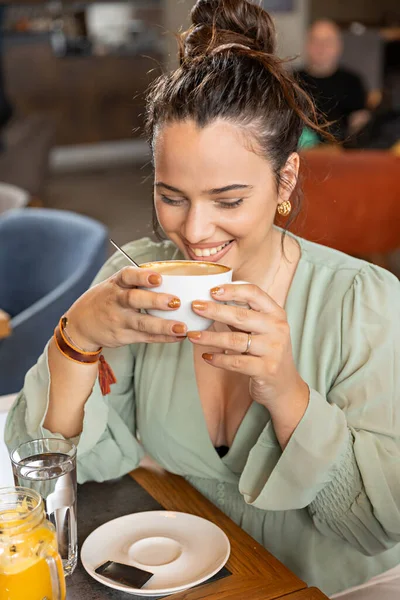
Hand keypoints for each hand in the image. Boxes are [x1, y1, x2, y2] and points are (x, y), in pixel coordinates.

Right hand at [64, 267, 186, 349]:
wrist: (80, 325)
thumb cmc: (105, 300)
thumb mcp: (114, 285)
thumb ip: (137, 281)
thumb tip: (172, 274)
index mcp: (115, 284)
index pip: (127, 276)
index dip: (142, 276)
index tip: (158, 277)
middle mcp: (116, 301)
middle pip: (134, 300)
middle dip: (155, 300)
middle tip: (175, 301)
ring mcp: (119, 321)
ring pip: (142, 323)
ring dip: (164, 326)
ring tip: (182, 327)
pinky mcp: (124, 336)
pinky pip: (146, 338)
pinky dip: (163, 338)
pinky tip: (179, 336)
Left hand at [188, 283, 308, 416]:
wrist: (284, 385)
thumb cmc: (267, 352)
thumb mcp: (262, 329)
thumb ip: (243, 316)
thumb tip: (211, 302)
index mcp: (276, 314)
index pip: (254, 294)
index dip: (232, 290)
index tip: (211, 290)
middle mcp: (278, 329)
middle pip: (241, 315)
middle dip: (214, 310)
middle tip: (195, 307)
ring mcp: (273, 350)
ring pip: (235, 340)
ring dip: (210, 337)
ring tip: (192, 335)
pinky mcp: (266, 370)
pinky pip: (236, 362)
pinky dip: (218, 359)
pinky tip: (206, 357)